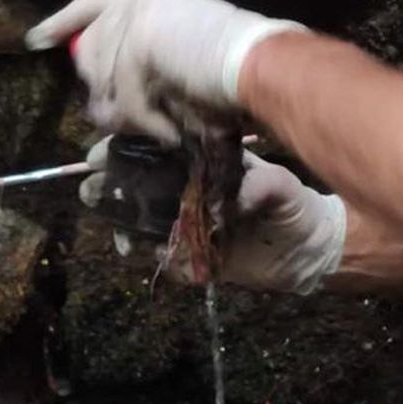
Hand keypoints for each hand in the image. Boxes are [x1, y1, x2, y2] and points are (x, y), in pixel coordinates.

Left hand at [24, 0, 304, 142]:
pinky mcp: (137, 43)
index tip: (37, 39)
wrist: (263, 65)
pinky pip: (123, 96)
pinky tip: (168, 132)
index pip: (98, 0)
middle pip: (93, 44)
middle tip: (112, 116)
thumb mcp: (185, 56)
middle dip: (98, 86)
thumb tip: (106, 94)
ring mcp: (137, 18)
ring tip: (148, 130)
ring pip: (103, 77)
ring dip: (124, 112)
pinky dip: (145, 121)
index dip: (66, 20)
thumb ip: (149, 60)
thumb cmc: (243, 68)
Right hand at [79, 137, 345, 294]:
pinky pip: (162, 255)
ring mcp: (188, 222)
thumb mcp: (282, 187)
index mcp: (204, 164)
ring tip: (113, 225)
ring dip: (121, 220)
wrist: (308, 249)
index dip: (131, 148)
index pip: (160, 151)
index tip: (107, 150)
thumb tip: (237, 197)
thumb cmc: (295, 205)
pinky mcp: (193, 255)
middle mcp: (189, 191)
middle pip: (140, 183)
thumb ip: (262, 186)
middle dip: (113, 182)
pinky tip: (137, 251)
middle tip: (95, 186)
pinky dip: (148, 253)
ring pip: (142, 219)